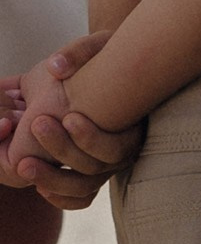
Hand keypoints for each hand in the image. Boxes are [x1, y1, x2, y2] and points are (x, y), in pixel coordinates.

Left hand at [0, 33, 143, 209]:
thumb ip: (79, 51)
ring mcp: (107, 165)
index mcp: (133, 125)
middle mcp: (123, 152)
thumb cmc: (109, 58)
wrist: (114, 73)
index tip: (68, 116)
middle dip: (62, 150)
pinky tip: (38, 185)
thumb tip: (56, 66)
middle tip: (37, 125)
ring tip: (23, 163)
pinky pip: (80, 198)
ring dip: (51, 179)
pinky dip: (61, 198)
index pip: (115, 148)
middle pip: (94, 169)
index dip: (91, 138)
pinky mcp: (91, 172)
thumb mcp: (101, 45)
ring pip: (82, 188)